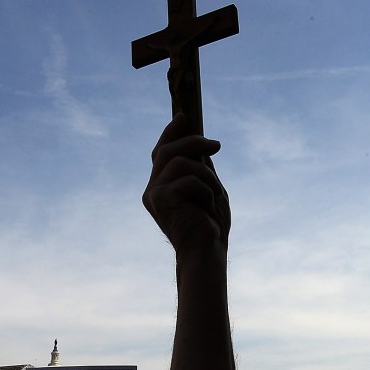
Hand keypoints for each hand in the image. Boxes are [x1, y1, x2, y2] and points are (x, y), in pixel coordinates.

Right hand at [143, 114, 229, 253]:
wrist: (209, 252)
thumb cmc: (210, 225)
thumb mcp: (208, 187)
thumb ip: (200, 166)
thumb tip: (199, 140)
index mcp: (161, 186)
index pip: (161, 151)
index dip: (172, 132)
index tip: (186, 117)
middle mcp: (152, 189)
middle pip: (167, 150)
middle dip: (193, 142)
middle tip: (217, 145)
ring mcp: (153, 195)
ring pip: (180, 162)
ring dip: (206, 174)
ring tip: (216, 194)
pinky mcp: (159, 199)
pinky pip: (187, 179)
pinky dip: (205, 189)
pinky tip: (207, 207)